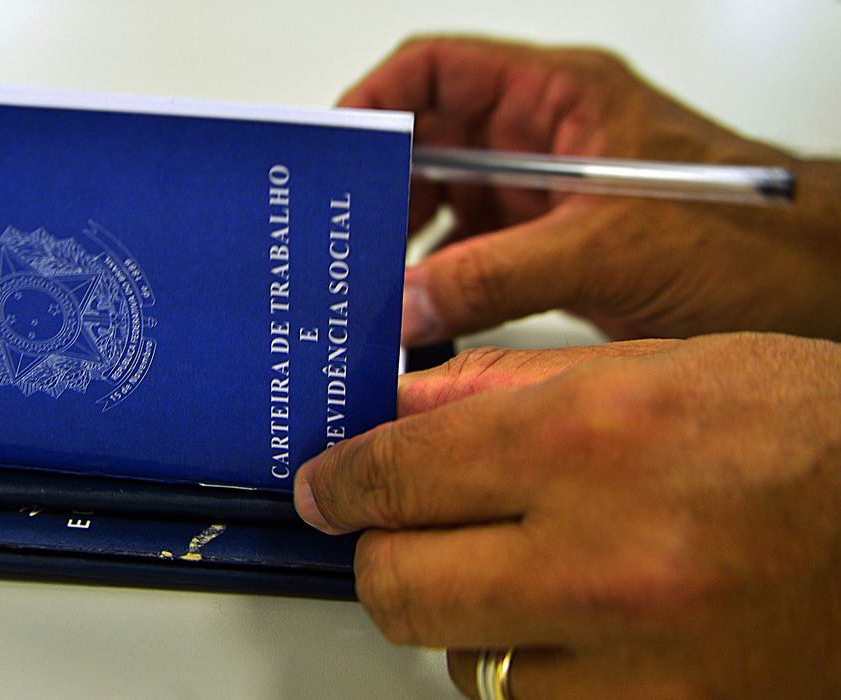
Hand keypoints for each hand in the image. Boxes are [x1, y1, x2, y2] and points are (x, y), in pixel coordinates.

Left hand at [294, 334, 840, 697]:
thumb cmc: (806, 437)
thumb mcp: (654, 369)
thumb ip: (508, 389)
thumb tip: (400, 409)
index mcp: (590, 440)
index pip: (395, 474)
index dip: (340, 483)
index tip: (325, 489)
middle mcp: (602, 558)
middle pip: (397, 585)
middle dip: (382, 555)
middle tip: (404, 534)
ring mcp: (636, 663)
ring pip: (461, 663)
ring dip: (467, 619)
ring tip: (528, 575)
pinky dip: (533, 672)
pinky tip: (579, 629)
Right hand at [339, 37, 840, 341]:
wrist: (807, 291)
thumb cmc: (747, 237)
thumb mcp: (608, 249)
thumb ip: (499, 276)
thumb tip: (406, 302)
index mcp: (559, 97)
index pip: (440, 71)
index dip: (378, 99)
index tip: (336, 149)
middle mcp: (541, 140)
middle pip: (428, 143)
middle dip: (380, 186)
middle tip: (338, 233)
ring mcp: (541, 196)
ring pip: (442, 203)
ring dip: (401, 240)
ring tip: (364, 279)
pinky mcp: (545, 249)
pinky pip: (466, 255)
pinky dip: (433, 281)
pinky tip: (412, 312)